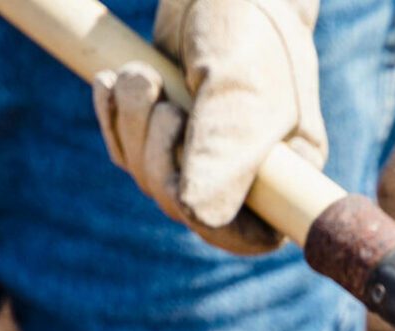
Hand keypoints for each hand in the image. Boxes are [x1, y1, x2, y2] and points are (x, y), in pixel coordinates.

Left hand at [93, 0, 326, 253]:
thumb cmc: (248, 30)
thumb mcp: (241, 88)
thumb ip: (224, 152)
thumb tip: (194, 216)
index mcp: (286, 175)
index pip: (246, 235)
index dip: (205, 217)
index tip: (181, 166)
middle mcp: (246, 173)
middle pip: (182, 206)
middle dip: (153, 151)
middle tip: (152, 92)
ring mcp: (202, 154)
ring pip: (149, 177)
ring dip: (129, 125)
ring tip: (138, 74)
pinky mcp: (165, 130)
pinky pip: (126, 150)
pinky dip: (111, 116)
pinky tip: (109, 81)